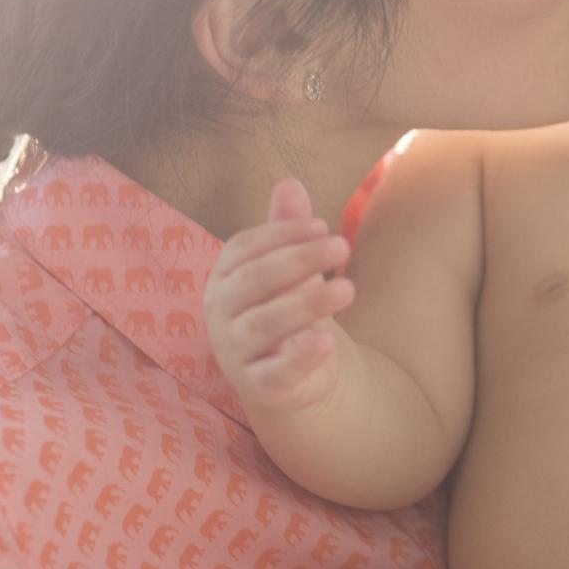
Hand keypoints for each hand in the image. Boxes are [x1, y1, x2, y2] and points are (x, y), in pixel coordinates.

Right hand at [200, 179, 356, 413]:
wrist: (290, 373)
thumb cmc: (285, 306)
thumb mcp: (289, 267)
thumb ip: (287, 230)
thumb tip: (290, 182)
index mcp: (224, 276)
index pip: (245, 248)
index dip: (283, 234)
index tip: (323, 225)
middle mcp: (221, 312)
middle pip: (255, 280)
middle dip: (300, 260)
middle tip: (343, 245)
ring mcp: (235, 351)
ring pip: (265, 324)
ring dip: (307, 303)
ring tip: (348, 288)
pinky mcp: (258, 386)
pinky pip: (274, 373)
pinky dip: (299, 358)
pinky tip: (327, 342)